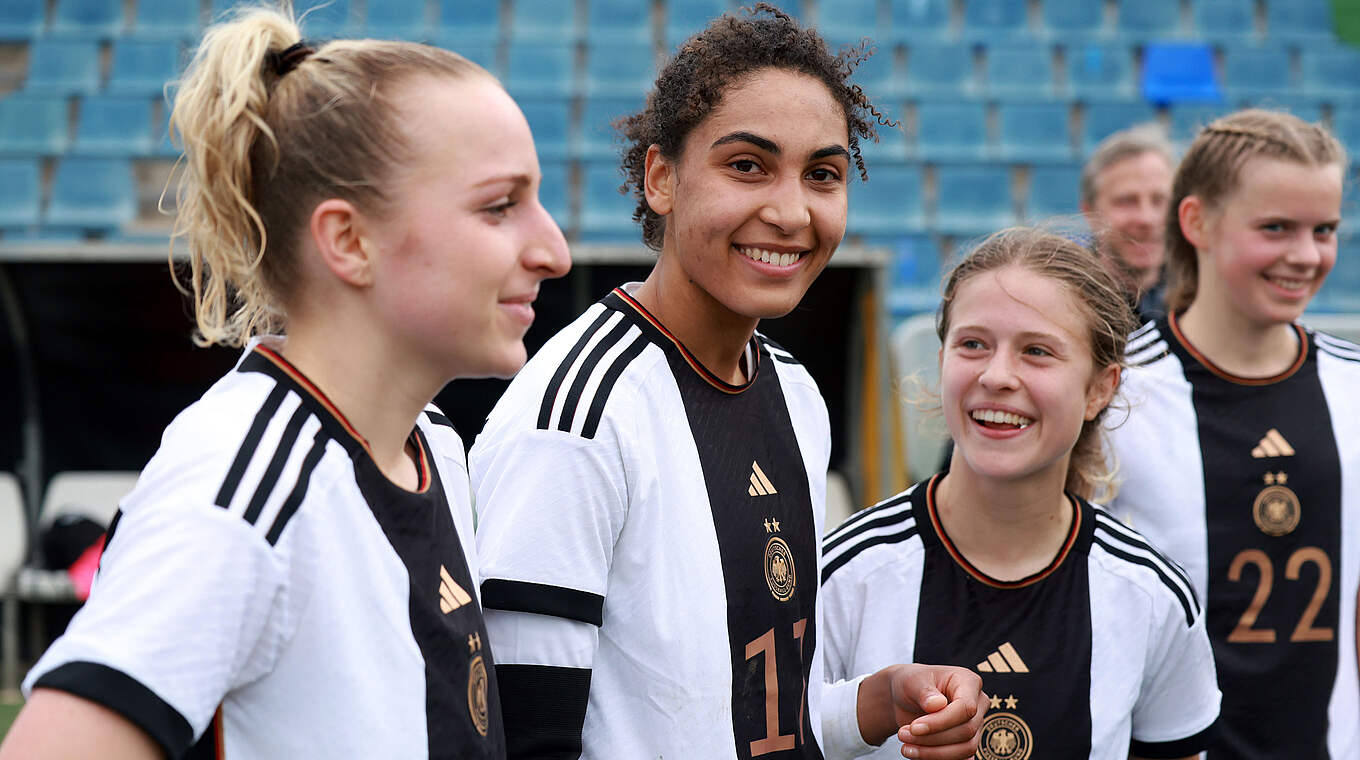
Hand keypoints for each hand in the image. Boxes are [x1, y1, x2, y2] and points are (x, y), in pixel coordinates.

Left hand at [857, 663, 984, 759]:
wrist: (905, 698)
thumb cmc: (912, 684)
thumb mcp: (912, 681)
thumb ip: (924, 692)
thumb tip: (937, 704)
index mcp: (968, 682)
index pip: (966, 707)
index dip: (941, 722)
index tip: (915, 727)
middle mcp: (977, 704)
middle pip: (966, 731)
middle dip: (932, 738)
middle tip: (903, 735)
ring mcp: (975, 725)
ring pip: (965, 749)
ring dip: (934, 753)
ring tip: (906, 748)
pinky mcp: (967, 742)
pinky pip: (960, 758)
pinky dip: (937, 759)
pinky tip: (917, 753)